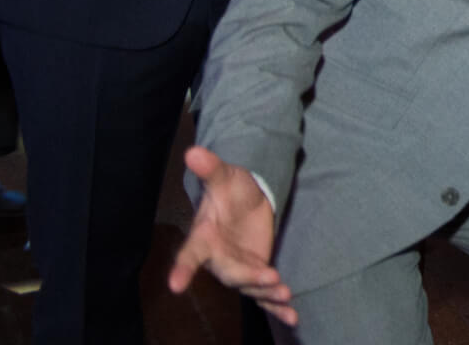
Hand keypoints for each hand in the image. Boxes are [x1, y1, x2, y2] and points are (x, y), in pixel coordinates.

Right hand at [168, 146, 295, 324]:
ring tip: (285, 294)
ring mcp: (239, 269)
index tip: (175, 285)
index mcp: (205, 237)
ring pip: (250, 288)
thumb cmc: (231, 190)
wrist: (247, 201)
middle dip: (248, 278)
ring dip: (267, 293)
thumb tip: (193, 151)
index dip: (182, 269)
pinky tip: (293, 318)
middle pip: (230, 274)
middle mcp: (219, 259)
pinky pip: (265, 296)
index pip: (191, 254)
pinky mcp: (257, 275)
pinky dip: (278, 308)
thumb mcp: (225, 177)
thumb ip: (211, 168)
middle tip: (269, 277)